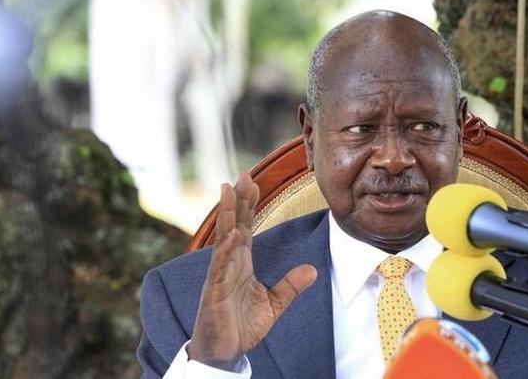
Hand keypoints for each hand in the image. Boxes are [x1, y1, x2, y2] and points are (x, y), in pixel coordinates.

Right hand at [188, 172, 317, 367]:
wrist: (224, 353)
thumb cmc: (241, 327)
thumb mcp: (274, 305)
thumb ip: (291, 286)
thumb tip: (312, 270)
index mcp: (241, 263)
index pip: (245, 228)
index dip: (248, 206)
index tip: (253, 183)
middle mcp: (229, 264)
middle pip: (233, 225)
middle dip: (236, 200)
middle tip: (242, 175)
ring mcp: (220, 276)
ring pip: (223, 239)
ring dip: (226, 215)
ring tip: (228, 191)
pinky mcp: (215, 292)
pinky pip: (220, 266)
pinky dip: (226, 250)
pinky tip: (234, 233)